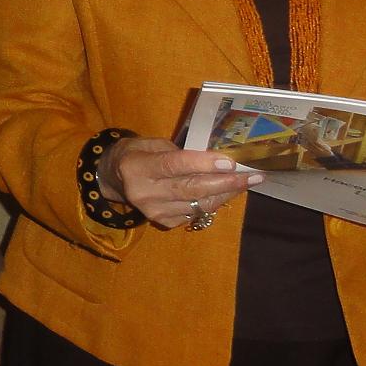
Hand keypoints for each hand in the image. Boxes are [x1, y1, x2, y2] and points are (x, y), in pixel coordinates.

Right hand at [97, 136, 259, 228]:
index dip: (203, 164)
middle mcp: (144, 193)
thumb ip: (178, 151)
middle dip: (226, 182)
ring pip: (199, 204)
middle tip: (253, 176)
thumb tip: (215, 159)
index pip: (174, 166)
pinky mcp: (163, 222)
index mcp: (137, 167)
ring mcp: (154, 211)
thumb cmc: (135, 153)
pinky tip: (224, 191)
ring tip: (246, 182)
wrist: (113, 178)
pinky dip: (213, 202)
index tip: (231, 163)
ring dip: (226, 193)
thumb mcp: (150, 143)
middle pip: (192, 189)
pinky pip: (196, 213)